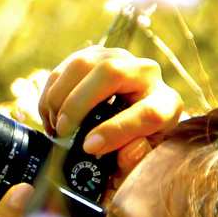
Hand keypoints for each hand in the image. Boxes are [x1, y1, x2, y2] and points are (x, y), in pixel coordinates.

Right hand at [37, 46, 183, 176]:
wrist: (126, 120)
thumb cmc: (132, 144)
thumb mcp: (139, 161)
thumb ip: (136, 161)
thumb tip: (128, 150)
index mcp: (166, 103)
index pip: (149, 112)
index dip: (117, 131)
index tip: (89, 147)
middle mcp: (147, 73)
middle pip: (110, 72)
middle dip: (78, 104)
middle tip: (63, 131)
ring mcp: (118, 58)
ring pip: (82, 64)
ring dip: (60, 97)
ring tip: (55, 125)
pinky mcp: (93, 55)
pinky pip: (65, 67)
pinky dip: (50, 93)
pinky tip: (51, 115)